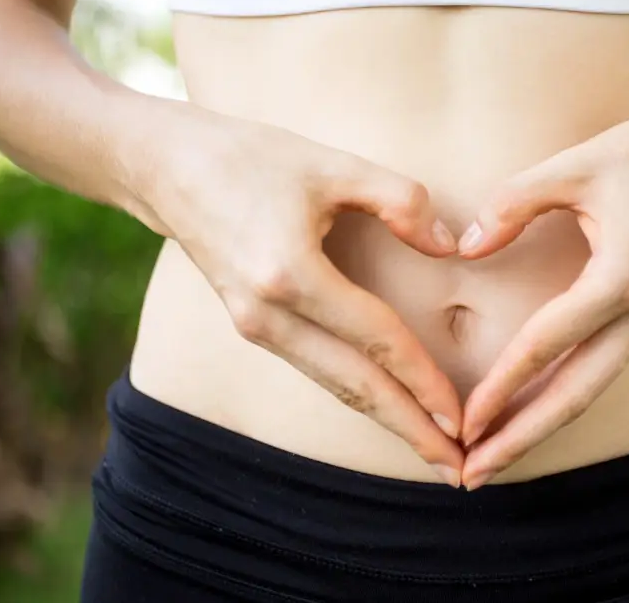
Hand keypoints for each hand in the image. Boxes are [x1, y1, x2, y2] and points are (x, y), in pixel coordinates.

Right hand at [129, 103, 464, 486]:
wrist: (165, 168)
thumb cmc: (251, 158)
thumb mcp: (332, 164)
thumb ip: (400, 201)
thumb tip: (451, 247)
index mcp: (289, 274)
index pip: (375, 340)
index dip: (423, 380)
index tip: (462, 417)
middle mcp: (268, 315)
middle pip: (354, 386)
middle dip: (410, 430)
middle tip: (458, 471)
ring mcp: (254, 326)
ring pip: (334, 386)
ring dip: (386, 420)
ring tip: (432, 451)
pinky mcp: (253, 326)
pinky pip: (316, 369)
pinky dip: (357, 394)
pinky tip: (388, 407)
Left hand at [455, 88, 628, 489]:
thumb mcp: (576, 165)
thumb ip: (513, 205)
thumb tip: (466, 247)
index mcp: (624, 278)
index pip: (547, 345)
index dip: (500, 387)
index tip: (462, 424)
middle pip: (576, 395)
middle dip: (522, 438)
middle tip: (473, 476)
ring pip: (593, 388)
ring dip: (543, 425)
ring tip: (497, 456)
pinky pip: (606, 366)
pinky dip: (567, 394)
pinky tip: (536, 407)